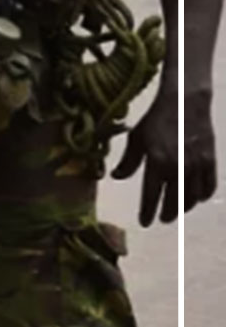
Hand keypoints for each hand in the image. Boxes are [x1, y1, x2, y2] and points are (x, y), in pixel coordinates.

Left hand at [113, 88, 216, 225]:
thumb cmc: (156, 119)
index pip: (151, 195)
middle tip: (162, 219)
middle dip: (166, 214)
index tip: (144, 222)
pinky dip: (202, 196)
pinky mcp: (210, 161)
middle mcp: (178, 166)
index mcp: (157, 161)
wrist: (185, 103)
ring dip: (183, 208)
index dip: (148, 212)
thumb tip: (116, 177)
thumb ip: (128, 161)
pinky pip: (208, 186)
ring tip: (176, 210)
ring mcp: (196, 165)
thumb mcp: (136, 138)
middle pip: (173, 201)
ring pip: (191, 198)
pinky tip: (196, 198)